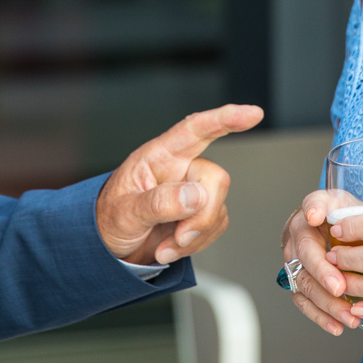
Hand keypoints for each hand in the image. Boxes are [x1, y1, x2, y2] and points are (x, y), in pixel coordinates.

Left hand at [95, 104, 263, 265]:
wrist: (111, 247)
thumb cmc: (110, 219)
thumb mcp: (124, 213)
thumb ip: (158, 202)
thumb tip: (194, 195)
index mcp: (159, 156)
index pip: (195, 130)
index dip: (225, 118)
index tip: (252, 114)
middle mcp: (180, 168)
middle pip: (215, 178)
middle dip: (202, 214)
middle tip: (179, 236)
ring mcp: (192, 191)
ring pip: (217, 207)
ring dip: (193, 235)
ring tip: (164, 245)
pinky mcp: (200, 213)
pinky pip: (215, 226)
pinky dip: (195, 244)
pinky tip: (171, 247)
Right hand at [281, 190, 362, 335]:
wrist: (338, 231)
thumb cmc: (347, 219)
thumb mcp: (352, 203)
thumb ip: (351, 210)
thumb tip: (339, 217)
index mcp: (310, 214)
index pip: (310, 216)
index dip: (313, 216)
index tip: (315, 220)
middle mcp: (296, 238)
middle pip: (304, 258)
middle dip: (322, 275)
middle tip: (340, 289)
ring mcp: (294, 262)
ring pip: (304, 284)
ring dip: (326, 303)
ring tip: (348, 316)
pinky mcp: (298, 282)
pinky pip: (304, 302)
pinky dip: (320, 316)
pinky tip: (336, 326)